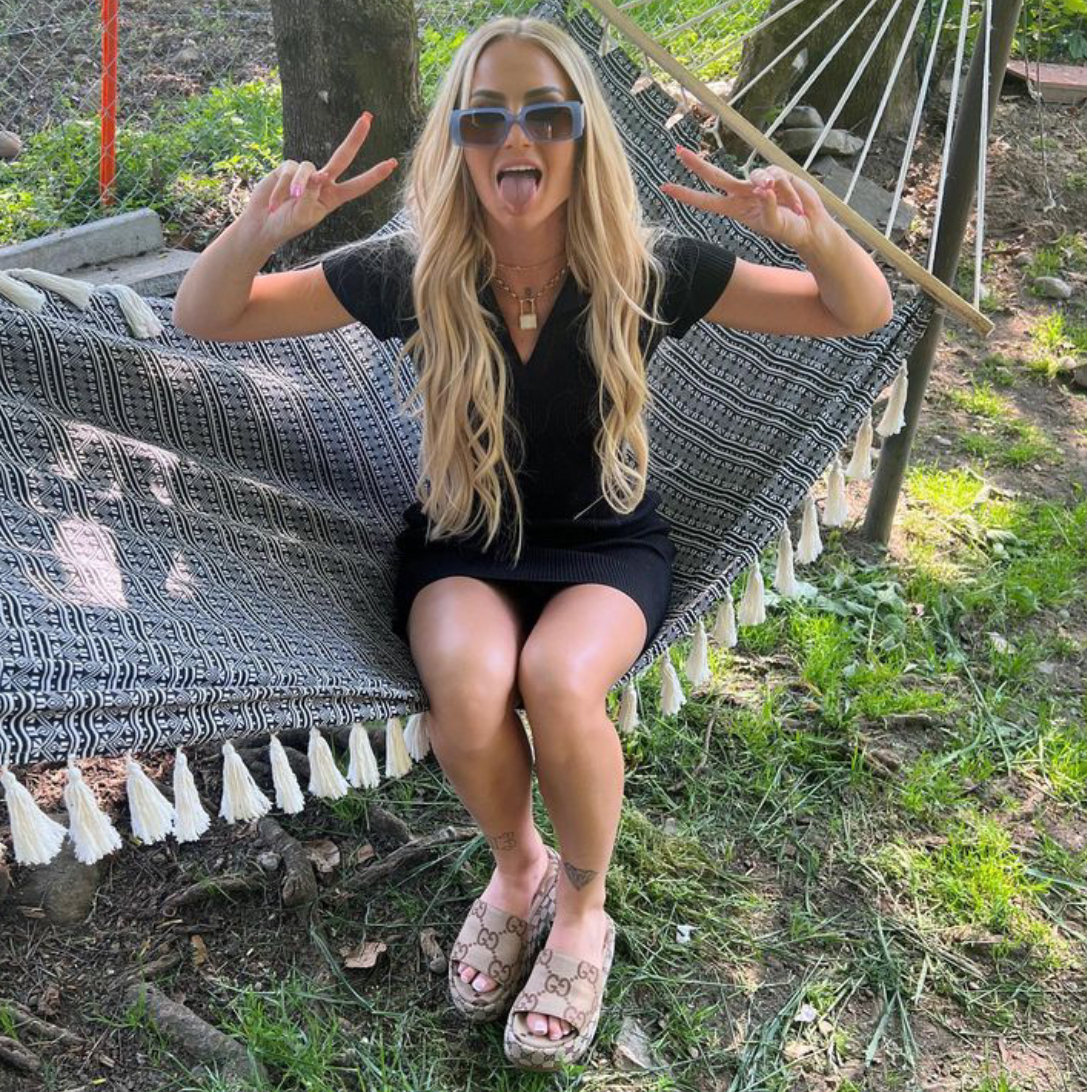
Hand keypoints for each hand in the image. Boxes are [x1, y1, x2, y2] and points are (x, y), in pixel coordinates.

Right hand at [242, 112, 398, 248]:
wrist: (263, 224)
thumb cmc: (287, 224)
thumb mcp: (303, 215)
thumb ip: (312, 195)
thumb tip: (318, 175)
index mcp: (333, 197)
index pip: (358, 185)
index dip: (374, 175)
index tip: (392, 163)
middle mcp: (323, 182)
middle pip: (343, 156)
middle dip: (355, 137)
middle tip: (368, 118)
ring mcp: (306, 173)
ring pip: (307, 170)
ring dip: (296, 188)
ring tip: (283, 205)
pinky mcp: (288, 167)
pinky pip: (288, 172)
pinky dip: (280, 188)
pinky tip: (273, 202)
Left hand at [661, 148, 830, 251]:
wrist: (810, 226)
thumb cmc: (789, 230)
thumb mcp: (775, 224)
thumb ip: (767, 207)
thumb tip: (762, 188)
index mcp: (735, 209)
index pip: (706, 201)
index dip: (687, 195)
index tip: (666, 188)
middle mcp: (742, 193)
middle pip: (716, 175)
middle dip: (696, 164)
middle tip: (677, 151)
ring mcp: (758, 182)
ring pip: (758, 175)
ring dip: (777, 191)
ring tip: (792, 208)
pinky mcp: (776, 173)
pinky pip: (778, 175)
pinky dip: (790, 191)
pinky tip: (797, 203)